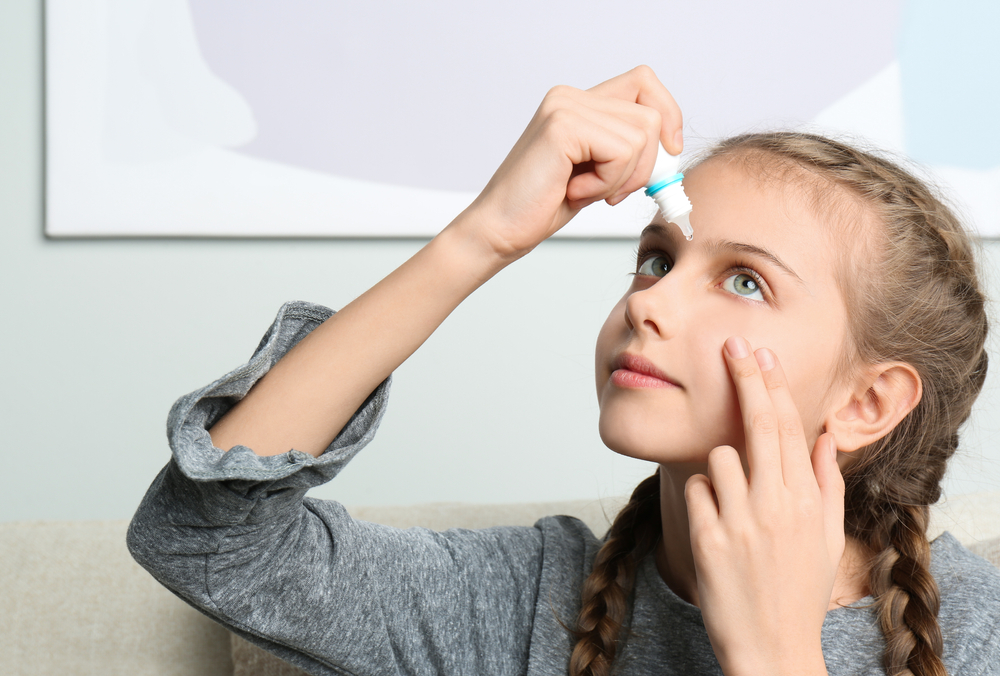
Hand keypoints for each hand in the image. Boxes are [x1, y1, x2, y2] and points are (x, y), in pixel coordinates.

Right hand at [455, 65, 682, 262]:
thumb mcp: (598, 172)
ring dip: (622, 177)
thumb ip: (627, 149)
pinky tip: (574, 191)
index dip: (667, 115)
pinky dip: (607, 182)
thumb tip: (672, 146)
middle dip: (645, 164)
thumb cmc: (542, 205)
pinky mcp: (563, 126)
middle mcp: (570, 96)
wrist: (500, 229)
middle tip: (611, 191)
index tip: (667, 153)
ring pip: (641, 135)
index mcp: (578, 102)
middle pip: (650, 115)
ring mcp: (565, 107)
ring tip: (585, 191)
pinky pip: (621, 152)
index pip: (644, 83)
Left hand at [685, 336, 845, 675]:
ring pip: (719, 457)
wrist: (772, 649)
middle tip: (730, 347)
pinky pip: (696, 490)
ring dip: (721, 468)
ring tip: (734, 504)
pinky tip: (715, 525)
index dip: (773, 385)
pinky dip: (703, 499)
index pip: (790, 427)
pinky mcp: (708, 539)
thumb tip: (823, 438)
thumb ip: (827, 485)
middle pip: (758, 425)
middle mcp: (776, 505)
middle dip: (744, 379)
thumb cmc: (798, 592)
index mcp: (807, 501)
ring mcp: (741, 521)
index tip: (760, 354)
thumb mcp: (827, 539)